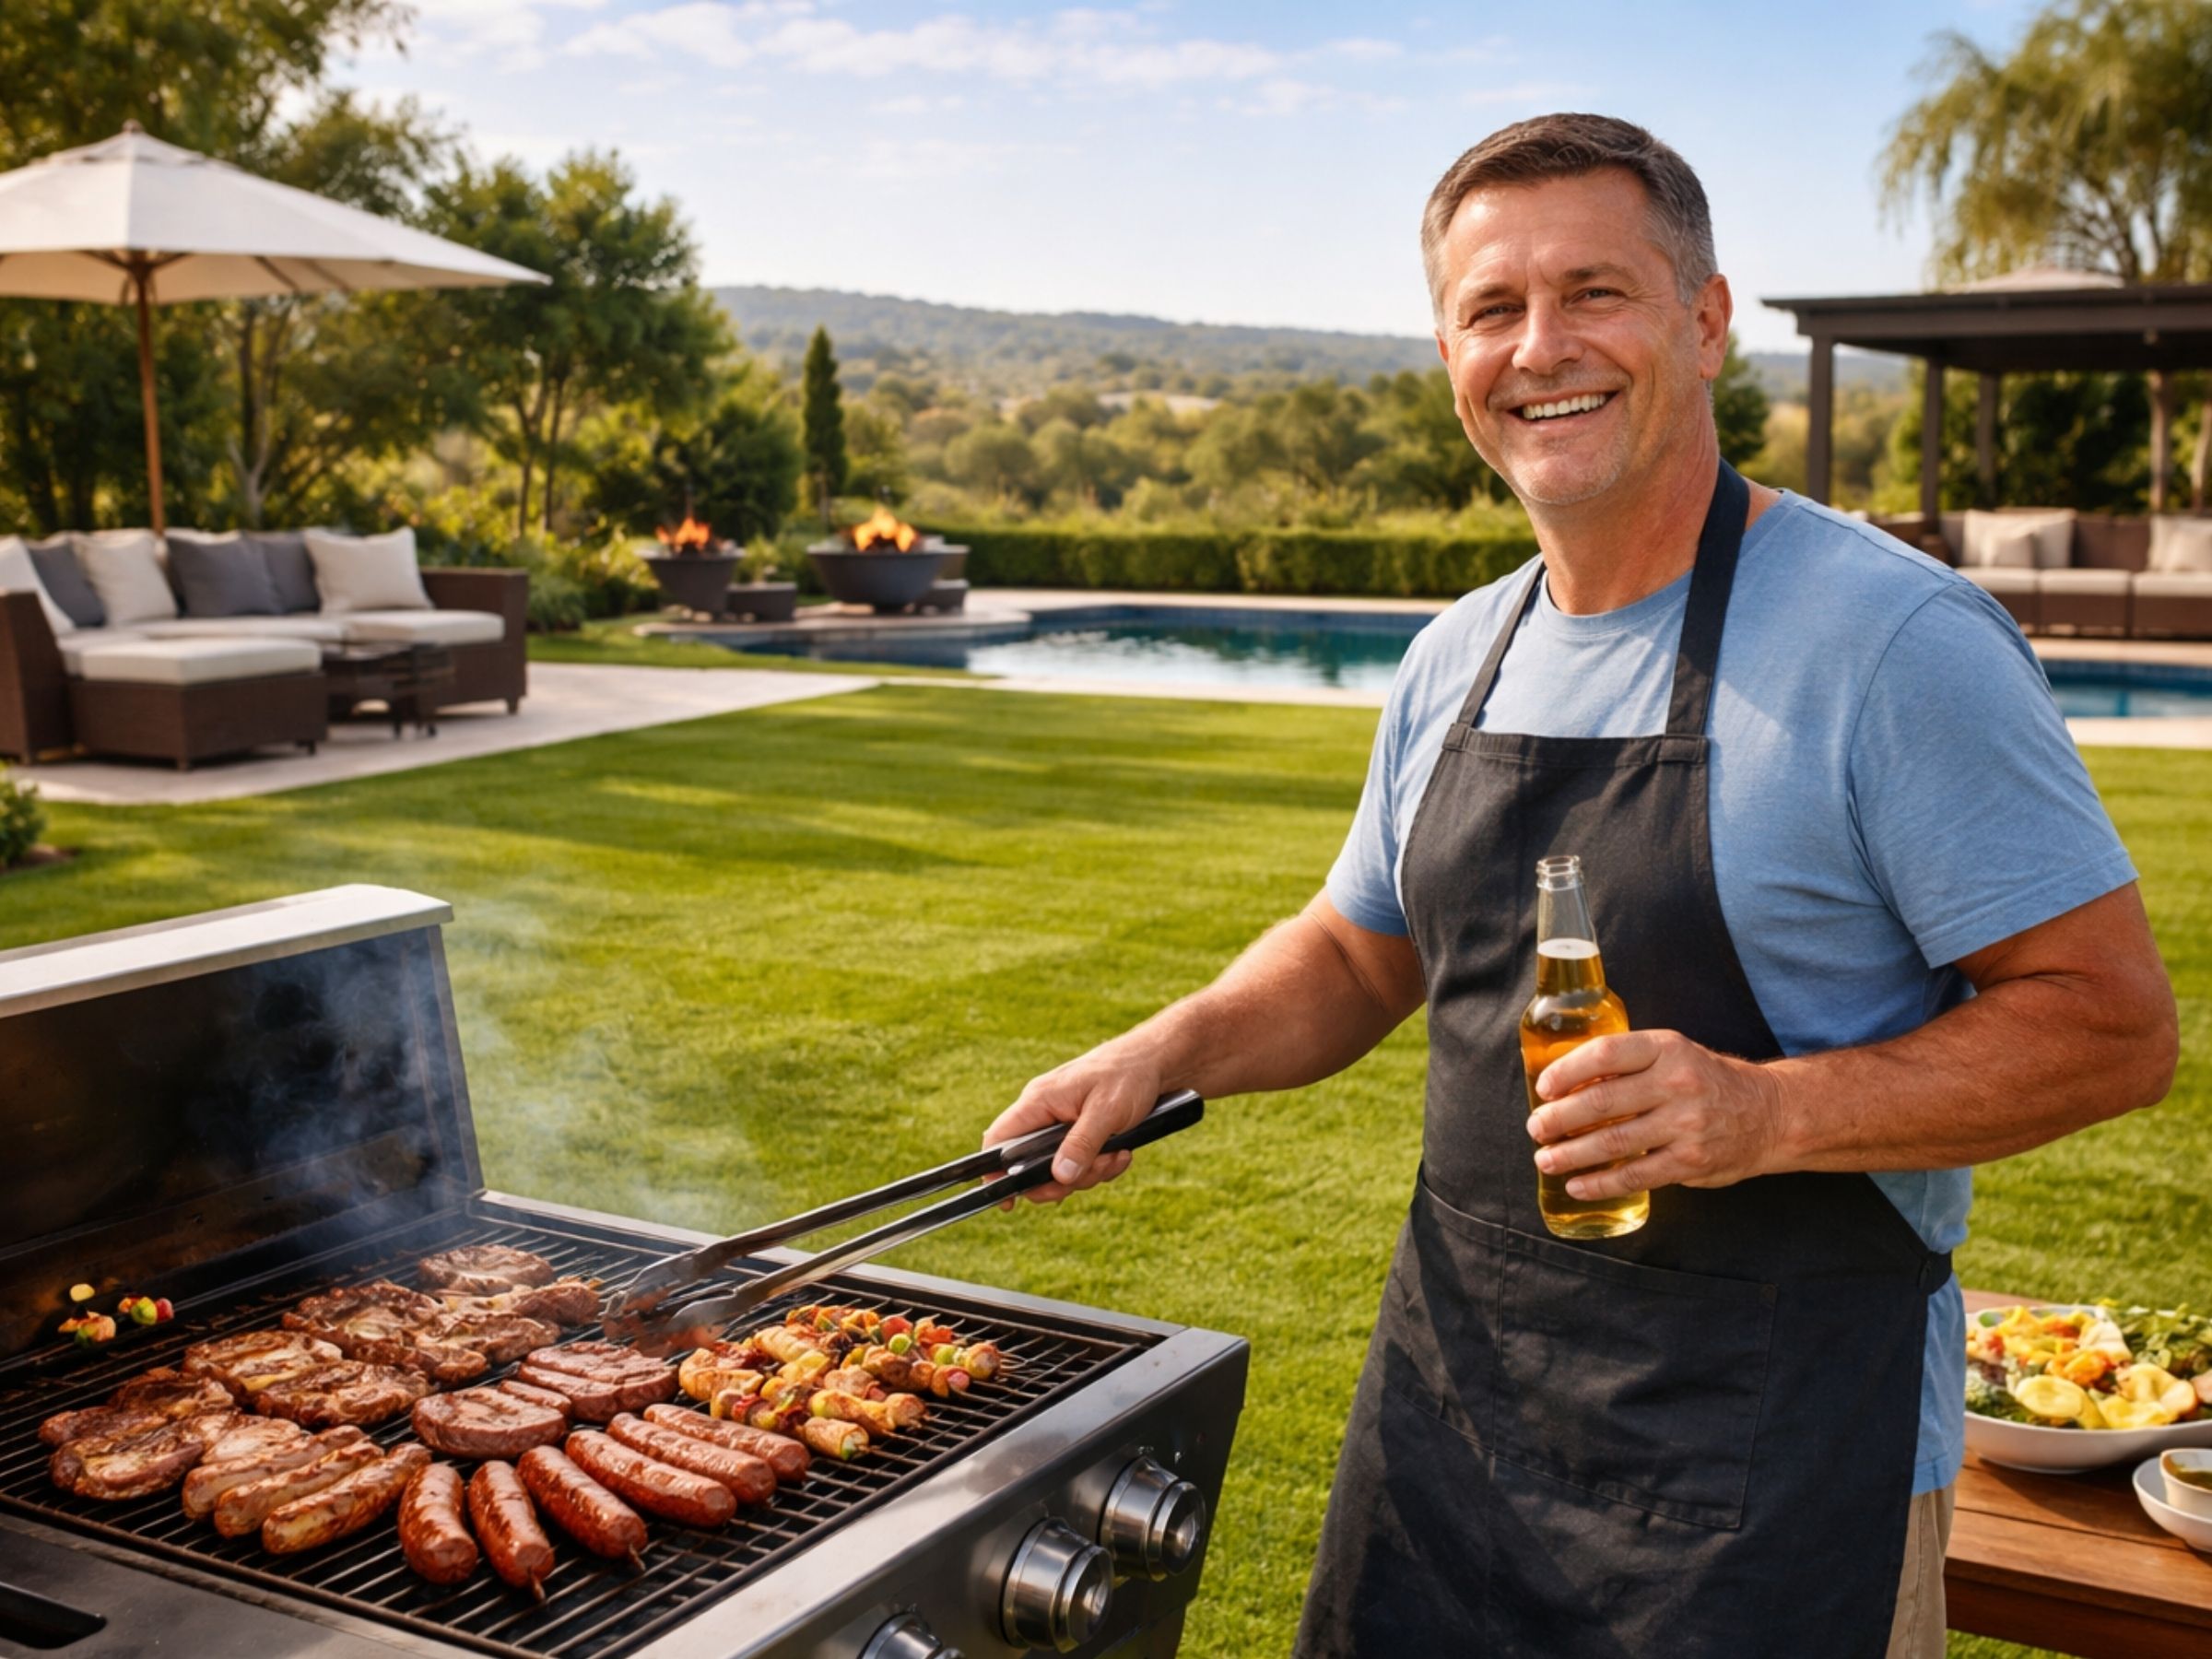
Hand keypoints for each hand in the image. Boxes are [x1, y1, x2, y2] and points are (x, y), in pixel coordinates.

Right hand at [983, 1041, 1164, 1204]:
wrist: (1155, 1062)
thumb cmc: (1129, 1075)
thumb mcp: (1107, 1111)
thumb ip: (1081, 1143)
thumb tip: (1059, 1176)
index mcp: (1039, 1100)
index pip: (1000, 1139)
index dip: (995, 1172)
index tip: (1007, 1201)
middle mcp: (1044, 1114)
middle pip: (1031, 1165)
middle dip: (1064, 1180)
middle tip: (1093, 1173)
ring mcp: (1061, 1125)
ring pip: (1060, 1169)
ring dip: (1091, 1172)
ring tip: (1117, 1154)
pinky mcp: (1079, 1133)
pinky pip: (1080, 1164)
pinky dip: (1101, 1166)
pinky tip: (1121, 1152)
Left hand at [1525, 1029, 1790, 1201]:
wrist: (1769, 1114)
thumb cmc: (1705, 1081)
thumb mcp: (1673, 1054)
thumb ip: (1629, 1063)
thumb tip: (1565, 1083)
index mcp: (1667, 1049)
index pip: (1606, 1054)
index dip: (1567, 1071)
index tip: (1543, 1088)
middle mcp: (1677, 1083)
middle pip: (1603, 1101)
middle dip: (1560, 1118)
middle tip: (1536, 1128)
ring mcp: (1686, 1125)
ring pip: (1614, 1142)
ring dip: (1571, 1154)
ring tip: (1546, 1159)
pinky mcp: (1691, 1161)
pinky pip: (1636, 1176)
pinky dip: (1600, 1183)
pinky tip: (1577, 1186)